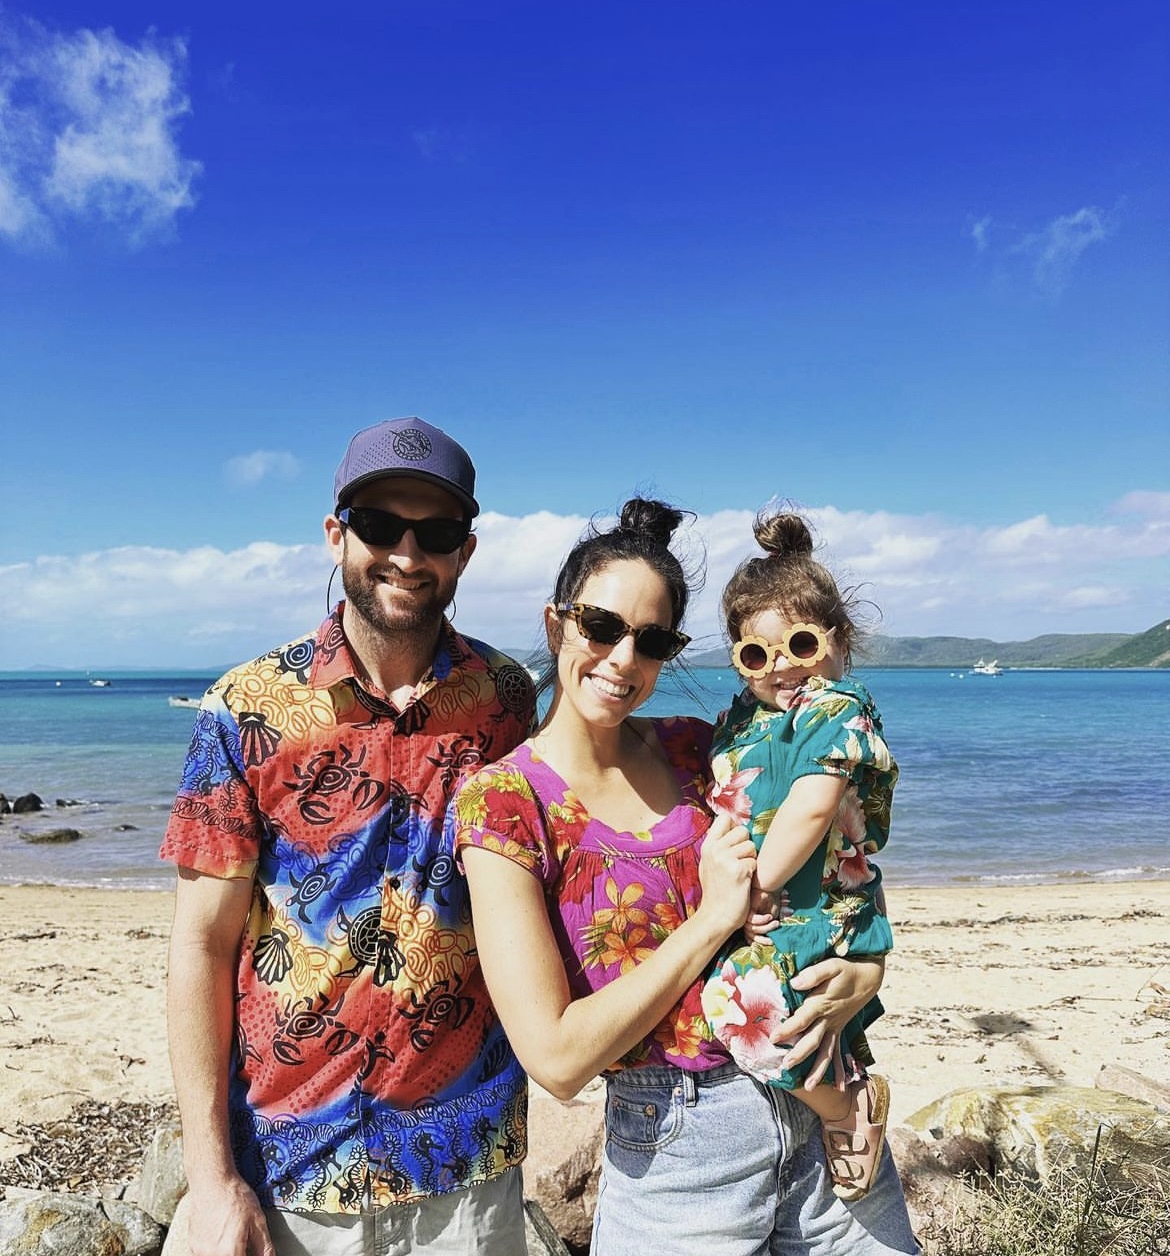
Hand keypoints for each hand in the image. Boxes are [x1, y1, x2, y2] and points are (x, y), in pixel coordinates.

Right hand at [185, 1175, 274, 1255]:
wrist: (211, 1182)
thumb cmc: (235, 1197)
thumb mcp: (257, 1220)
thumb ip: (264, 1246)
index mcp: (230, 1253)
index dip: (250, 1255)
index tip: (252, 1250)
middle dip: (239, 1253)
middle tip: (244, 1240)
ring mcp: (200, 1252)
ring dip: (227, 1252)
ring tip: (232, 1235)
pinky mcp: (193, 1245)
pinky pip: (206, 1254)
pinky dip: (215, 1250)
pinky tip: (221, 1235)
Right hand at [697, 813, 755, 937]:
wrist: (716, 916)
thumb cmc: (717, 891)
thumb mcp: (709, 864)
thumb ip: (719, 846)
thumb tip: (733, 827)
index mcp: (707, 846)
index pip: (724, 819)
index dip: (734, 827)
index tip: (735, 841)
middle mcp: (715, 849)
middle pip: (742, 831)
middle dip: (746, 845)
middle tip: (739, 863)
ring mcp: (726, 858)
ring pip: (751, 846)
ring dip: (751, 859)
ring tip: (740, 874)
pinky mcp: (739, 870)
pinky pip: (754, 862)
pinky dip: (753, 873)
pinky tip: (743, 882)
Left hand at [742, 884, 789, 940]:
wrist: (767, 886)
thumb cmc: (771, 899)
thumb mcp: (774, 914)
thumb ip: (773, 923)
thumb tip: (778, 936)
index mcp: (753, 923)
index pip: (752, 937)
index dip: (760, 942)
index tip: (771, 942)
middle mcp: (747, 921)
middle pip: (750, 937)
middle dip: (762, 941)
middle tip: (771, 941)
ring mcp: (746, 916)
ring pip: (753, 930)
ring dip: (766, 928)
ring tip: (776, 922)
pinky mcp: (746, 911)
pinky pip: (753, 921)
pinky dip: (762, 920)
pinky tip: (769, 916)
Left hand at [771, 955, 883, 1086]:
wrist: (868, 978)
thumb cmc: (846, 970)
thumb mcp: (831, 966)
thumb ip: (813, 974)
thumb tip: (795, 983)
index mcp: (822, 1004)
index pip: (802, 1019)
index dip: (788, 1029)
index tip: (773, 1038)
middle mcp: (828, 1020)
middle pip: (813, 1040)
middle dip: (799, 1054)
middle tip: (785, 1066)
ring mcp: (835, 1027)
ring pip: (827, 1052)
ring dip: (818, 1070)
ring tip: (809, 1087)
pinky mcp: (839, 1029)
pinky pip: (838, 1053)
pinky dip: (838, 1070)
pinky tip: (838, 1087)